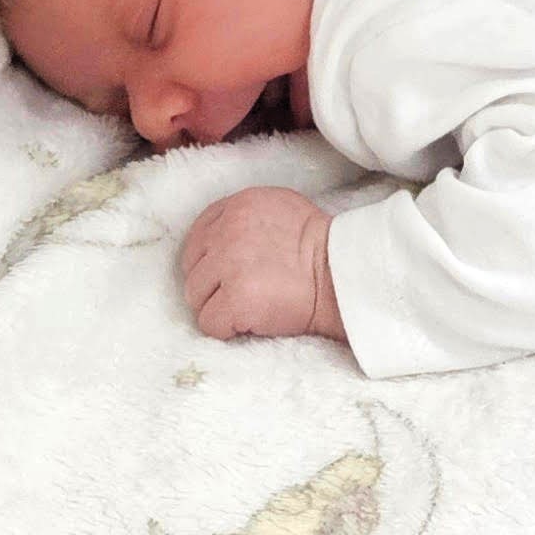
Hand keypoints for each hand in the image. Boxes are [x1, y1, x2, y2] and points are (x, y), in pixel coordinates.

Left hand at [181, 185, 343, 342]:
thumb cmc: (319, 246)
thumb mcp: (280, 208)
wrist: (342, 275)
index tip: (225, 273)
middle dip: (211, 285)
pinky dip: (226, 329)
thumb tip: (220, 239)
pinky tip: (249, 322)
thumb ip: (245, 217)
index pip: (199, 235)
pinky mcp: (235, 300)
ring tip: (248, 307)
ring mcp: (229, 266)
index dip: (209, 259)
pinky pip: (209, 323)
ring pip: (196, 297)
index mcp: (239, 205)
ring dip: (217, 307)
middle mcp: (228, 231)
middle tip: (241, 293)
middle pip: (193, 268)